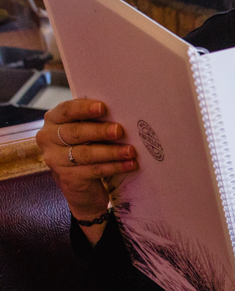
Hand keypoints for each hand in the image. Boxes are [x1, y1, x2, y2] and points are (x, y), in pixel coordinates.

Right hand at [36, 99, 137, 243]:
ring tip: (130, 151)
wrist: (80, 183)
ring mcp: (55, 159)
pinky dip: (114, 167)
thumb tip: (121, 113)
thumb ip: (94, 120)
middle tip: (120, 131)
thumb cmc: (86, 146)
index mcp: (53, 119)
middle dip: (100, 131)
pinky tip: (130, 164)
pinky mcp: (67, 177)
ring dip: (111, 152)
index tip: (102, 107)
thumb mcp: (86, 130)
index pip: (67, 110)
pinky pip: (94, 170)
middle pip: (76, 132)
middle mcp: (48, 138)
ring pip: (86, 153)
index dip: (84, 108)